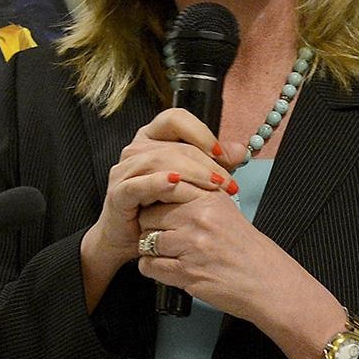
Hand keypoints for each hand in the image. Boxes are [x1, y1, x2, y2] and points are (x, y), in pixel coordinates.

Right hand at [78, 108, 232, 304]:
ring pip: (157, 160)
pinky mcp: (118, 194)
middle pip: (173, 145)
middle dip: (205, 163)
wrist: (131, 239)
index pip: (175, 119)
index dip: (200, 132)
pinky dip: (156, 182)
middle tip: (227, 182)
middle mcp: (135, 150)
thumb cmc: (160, 208)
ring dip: (190, 173)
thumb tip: (241, 151)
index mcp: (152, 139)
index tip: (223, 154)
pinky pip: (137, 184)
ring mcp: (124, 171)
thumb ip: (214, 164)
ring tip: (213, 186)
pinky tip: (175, 183)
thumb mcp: (192, 183)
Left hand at [136, 176, 333, 341]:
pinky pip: (149, 266)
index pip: (161, 189)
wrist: (268, 282)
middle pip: (147, 216)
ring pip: (146, 242)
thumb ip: (194, 198)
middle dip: (150, 228)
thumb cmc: (247, 250)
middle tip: (165, 237)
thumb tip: (159, 192)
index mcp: (208, 198)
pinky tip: (169, 268)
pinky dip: (154, 269)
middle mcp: (199, 218)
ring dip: (151, 251)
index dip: (153, 202)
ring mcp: (192, 245)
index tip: (155, 210)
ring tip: (170, 254)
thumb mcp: (224, 210)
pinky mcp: (187, 271)